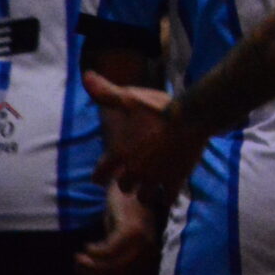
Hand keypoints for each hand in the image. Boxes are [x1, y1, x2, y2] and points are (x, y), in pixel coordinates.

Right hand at [74, 183, 161, 274]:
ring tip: (78, 259)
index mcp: (149, 255)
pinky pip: (109, 250)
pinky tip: (87, 246)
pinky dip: (95, 252)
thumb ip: (116, 258)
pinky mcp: (131, 228)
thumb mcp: (120, 238)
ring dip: (92, 266)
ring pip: (114, 265)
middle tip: (78, 269)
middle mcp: (149, 249)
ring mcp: (142, 239)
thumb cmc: (123, 212)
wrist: (128, 181)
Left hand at [84, 71, 202, 207]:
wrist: (190, 118)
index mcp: (120, 153)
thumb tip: (85, 75)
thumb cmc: (157, 109)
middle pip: (124, 187)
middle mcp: (134, 170)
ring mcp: (154, 178)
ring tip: (150, 186)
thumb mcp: (129, 98)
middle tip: (133, 177)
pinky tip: (169, 190)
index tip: (101, 177)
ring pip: (144, 196)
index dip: (100, 176)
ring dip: (145, 193)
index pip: (100, 174)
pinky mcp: (174, 181)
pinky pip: (167, 198)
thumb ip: (105, 92)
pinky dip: (166, 196)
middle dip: (127, 183)